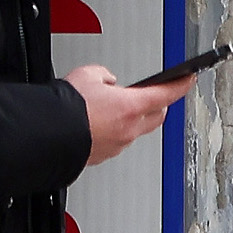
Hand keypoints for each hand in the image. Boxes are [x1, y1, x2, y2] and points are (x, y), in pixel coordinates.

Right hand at [68, 65, 186, 167]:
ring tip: (110, 108)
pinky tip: (97, 124)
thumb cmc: (63, 108)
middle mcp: (129, 129)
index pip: (167, 94)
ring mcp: (118, 145)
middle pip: (157, 115)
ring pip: (136, 130)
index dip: (180, 85)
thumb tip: (109, 82)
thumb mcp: (86, 75)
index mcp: (130, 107)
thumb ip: (104, 75)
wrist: (45, 136)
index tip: (188, 79)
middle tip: (148, 94)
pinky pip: (117, 142)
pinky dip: (113, 132)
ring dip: (131, 119)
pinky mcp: (104, 156)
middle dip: (157, 104)